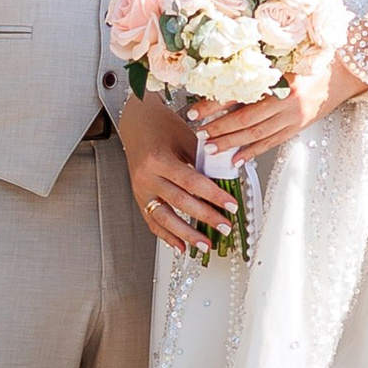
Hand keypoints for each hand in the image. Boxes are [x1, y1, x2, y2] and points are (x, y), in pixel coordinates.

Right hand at [118, 91, 237, 256]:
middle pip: (180, 202)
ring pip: (164, 217)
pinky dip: (167, 235)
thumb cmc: (162, 126)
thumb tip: (228, 179)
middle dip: (205, 217)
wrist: (136, 122)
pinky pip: (152, 220)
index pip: (191, 182)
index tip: (231, 206)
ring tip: (205, 244)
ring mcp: (140, 189)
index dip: (213, 196)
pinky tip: (181, 246)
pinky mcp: (139, 197)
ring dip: (186, 234)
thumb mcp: (185, 136)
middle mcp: (147, 176)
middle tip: (225, 227)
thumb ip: (204, 159)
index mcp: (159, 159)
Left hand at [196, 43, 367, 165]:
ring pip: (257, 134)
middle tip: (200, 134)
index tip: (196, 110)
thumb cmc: (316, 61)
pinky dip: (253, 152)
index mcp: (280, 80)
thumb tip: (226, 73)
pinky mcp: (298, 128)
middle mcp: (286, 101)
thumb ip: (262, 66)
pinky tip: (237, 159)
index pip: (240, 94)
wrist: (346, 74)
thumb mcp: (288, 57)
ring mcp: (293, 117)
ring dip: (232, 143)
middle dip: (220, 128)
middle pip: (246, 119)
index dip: (215, 104)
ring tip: (212, 148)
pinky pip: (272, 142)